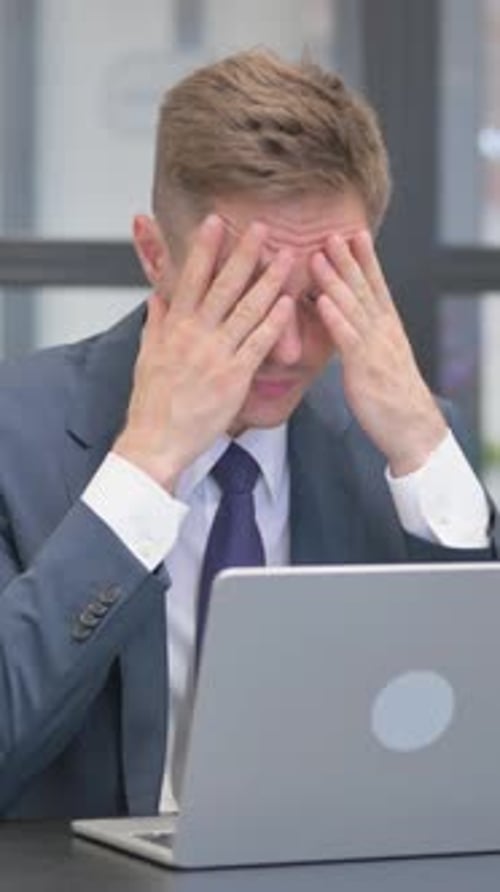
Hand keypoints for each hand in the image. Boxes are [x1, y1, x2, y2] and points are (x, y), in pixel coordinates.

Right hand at [114, 215, 293, 489]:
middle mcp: (195, 335)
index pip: (190, 278)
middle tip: (263, 227)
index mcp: (173, 327)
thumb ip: (156, 322)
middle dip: (245, 253)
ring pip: (248, 309)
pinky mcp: (234, 377)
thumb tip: (156, 296)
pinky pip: (259, 344)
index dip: (205, 248)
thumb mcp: (146, 355)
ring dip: (270, 280)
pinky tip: (289, 303)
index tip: (216, 222)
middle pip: (224, 286)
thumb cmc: (152, 402)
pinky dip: (275, 322)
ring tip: (288, 257)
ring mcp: (216, 355)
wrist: (157, 440)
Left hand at [311, 231, 446, 475]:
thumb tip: (354, 322)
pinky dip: (336, 317)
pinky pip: (349, 338)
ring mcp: (375, 347)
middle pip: (364, 288)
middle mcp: (384, 331)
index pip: (376, 285)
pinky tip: (323, 300)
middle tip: (331, 230)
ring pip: (353, 306)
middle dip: (347, 258)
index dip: (365, 259)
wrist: (413, 429)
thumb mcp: (381, 359)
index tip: (354, 232)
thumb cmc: (393, 398)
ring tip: (318, 255)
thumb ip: (368, 338)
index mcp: (387, 328)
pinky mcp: (365, 368)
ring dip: (335, 279)